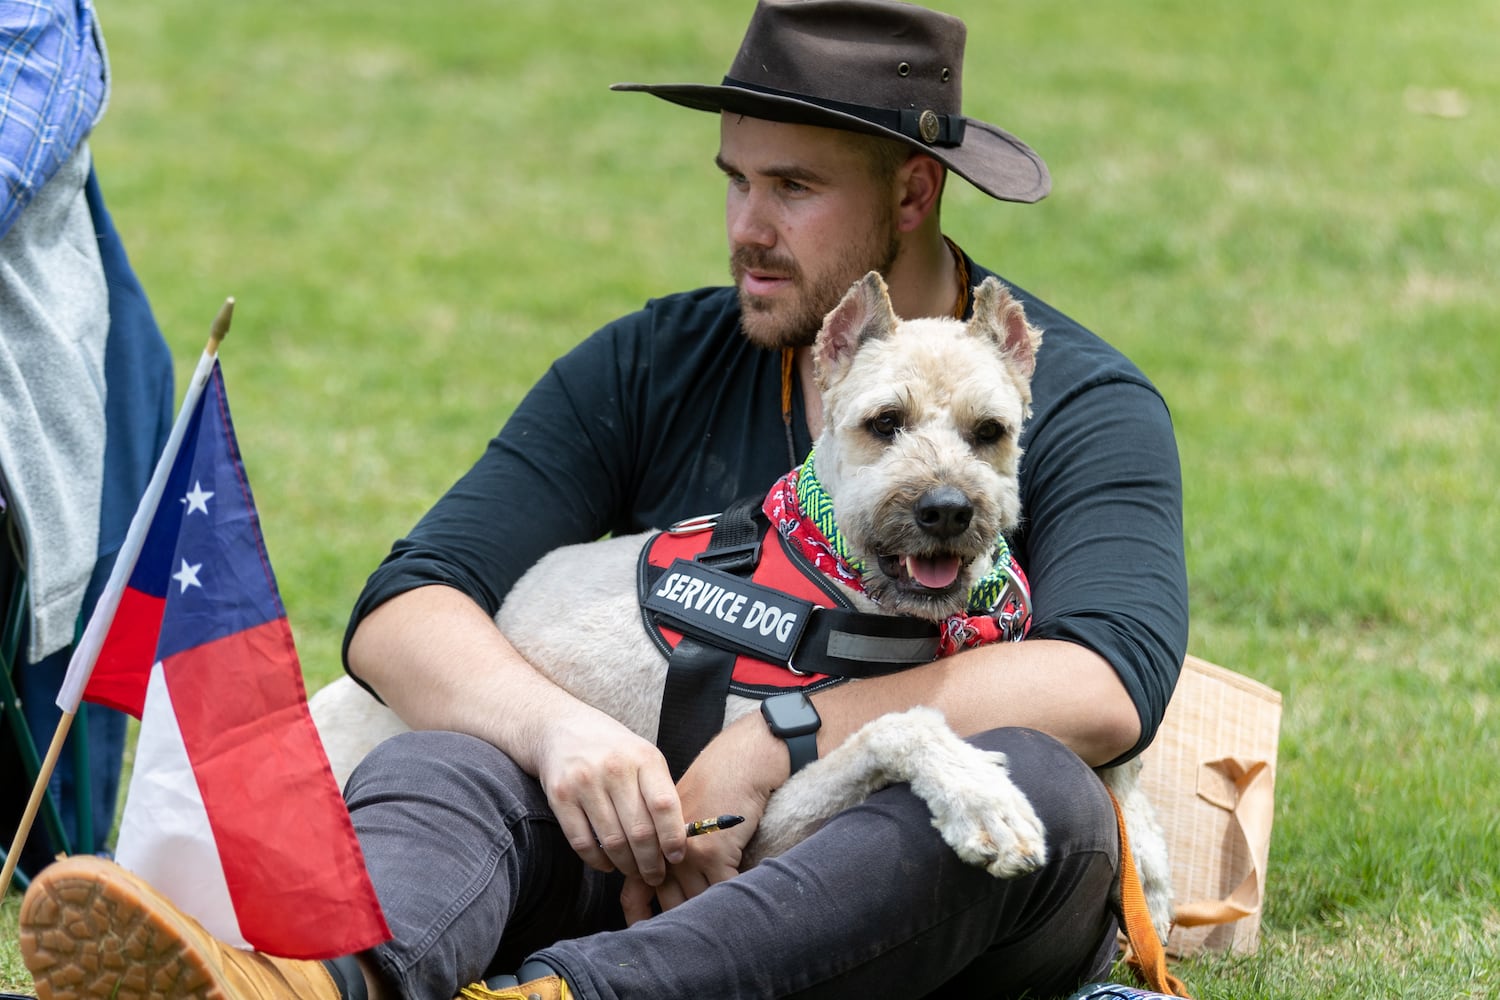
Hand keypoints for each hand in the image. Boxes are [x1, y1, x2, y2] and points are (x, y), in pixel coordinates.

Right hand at [534, 709, 685, 885]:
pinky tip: (608, 864)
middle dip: (650, 863)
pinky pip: (582, 842)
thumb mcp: (643, 757)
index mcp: (644, 758)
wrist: (562, 728)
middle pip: (639, 831)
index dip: (673, 838)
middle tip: (655, 876)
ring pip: (612, 841)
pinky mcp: (559, 797)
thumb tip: (677, 842)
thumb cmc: (614, 750)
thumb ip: (659, 792)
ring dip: (627, 866)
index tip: (676, 858)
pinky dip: (598, 861)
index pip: (664, 805)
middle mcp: (615, 768)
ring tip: (634, 872)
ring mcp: (585, 782)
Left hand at [620, 712, 780, 923]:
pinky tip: (740, 904)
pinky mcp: (715, 854)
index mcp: (650, 844)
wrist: (737, 762)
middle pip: (667, 905)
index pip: (633, 892)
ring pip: (696, 904)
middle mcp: (662, 852)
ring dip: (709, 915)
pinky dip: (733, 900)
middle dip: (679, 924)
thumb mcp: (676, 815)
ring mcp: (687, 855)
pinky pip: (723, 892)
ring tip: (718, 925)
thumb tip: (660, 887)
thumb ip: (663, 848)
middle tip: (688, 937)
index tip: (646, 935)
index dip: (639, 918)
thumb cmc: (711, 787)